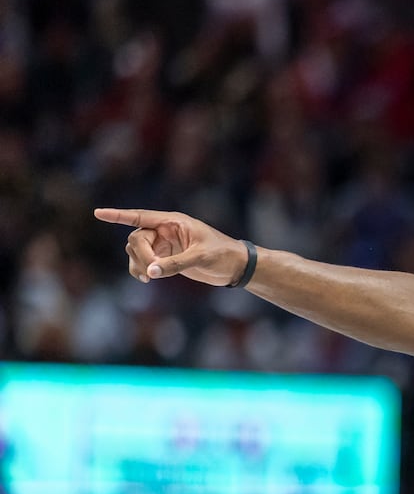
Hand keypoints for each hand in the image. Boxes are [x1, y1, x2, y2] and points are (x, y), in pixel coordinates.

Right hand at [93, 207, 249, 286]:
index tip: (98, 214)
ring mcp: (164, 244)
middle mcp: (166, 230)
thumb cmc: (223, 255)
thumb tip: (150, 272)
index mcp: (174, 222)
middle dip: (140, 255)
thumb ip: (175, 264)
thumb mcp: (200, 258)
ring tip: (147, 278)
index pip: (140, 216)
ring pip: (137, 251)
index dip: (118, 216)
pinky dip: (141, 270)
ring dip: (137, 264)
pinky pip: (144, 261)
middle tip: (151, 272)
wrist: (235, 267)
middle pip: (136, 238)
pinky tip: (146, 279)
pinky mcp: (165, 258)